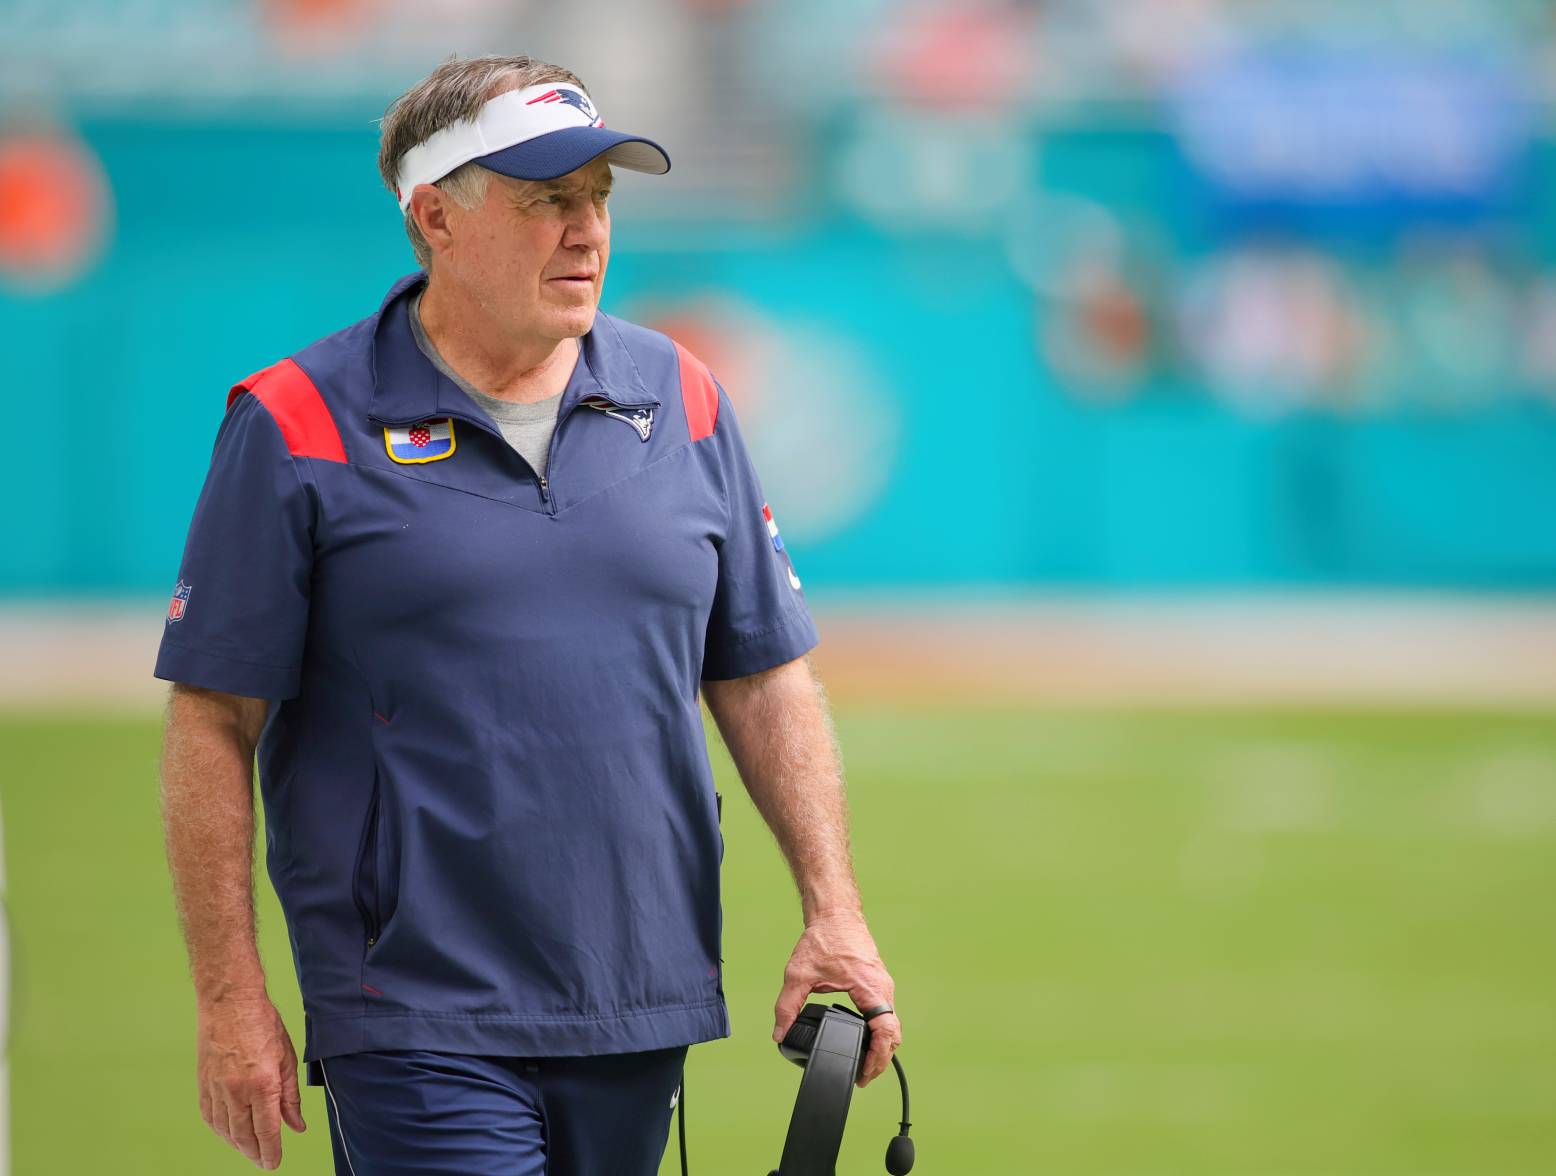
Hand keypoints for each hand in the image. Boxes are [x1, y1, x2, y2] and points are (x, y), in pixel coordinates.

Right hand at [196, 991, 306, 1168]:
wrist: (229, 1002)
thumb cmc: (262, 1023)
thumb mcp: (287, 1057)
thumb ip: (290, 1096)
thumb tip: (295, 1125)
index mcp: (262, 1084)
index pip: (267, 1130)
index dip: (271, 1151)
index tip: (274, 1163)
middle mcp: (236, 1090)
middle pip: (244, 1135)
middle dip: (255, 1153)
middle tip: (264, 1162)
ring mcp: (216, 1088)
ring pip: (225, 1130)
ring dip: (237, 1145)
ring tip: (249, 1150)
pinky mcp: (203, 1084)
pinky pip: (210, 1116)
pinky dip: (220, 1130)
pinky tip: (228, 1133)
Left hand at [773, 912, 901, 1087]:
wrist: (835, 914)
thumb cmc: (823, 939)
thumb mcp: (798, 974)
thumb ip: (787, 1006)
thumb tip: (779, 1033)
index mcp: (870, 988)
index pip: (886, 1031)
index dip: (878, 1057)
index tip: (864, 1073)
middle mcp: (882, 988)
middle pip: (892, 1034)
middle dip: (880, 1060)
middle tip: (861, 1078)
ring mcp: (882, 986)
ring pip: (891, 1025)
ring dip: (881, 1047)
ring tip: (864, 1066)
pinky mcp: (877, 984)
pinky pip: (885, 1014)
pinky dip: (879, 1032)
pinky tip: (867, 1042)